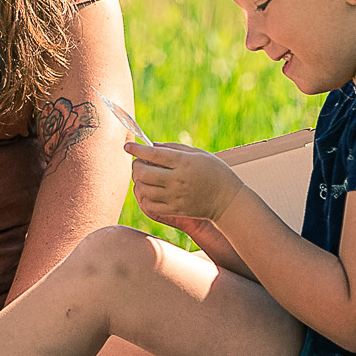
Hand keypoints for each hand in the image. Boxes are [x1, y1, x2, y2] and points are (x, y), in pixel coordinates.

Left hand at [125, 140, 250, 232]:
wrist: (228, 200)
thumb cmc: (214, 171)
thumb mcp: (198, 153)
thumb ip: (174, 147)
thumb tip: (151, 146)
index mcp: (184, 162)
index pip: (153, 154)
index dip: (136, 149)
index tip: (128, 146)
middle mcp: (177, 180)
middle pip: (144, 172)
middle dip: (136, 165)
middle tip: (139, 162)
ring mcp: (175, 197)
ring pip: (144, 189)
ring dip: (139, 181)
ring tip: (144, 176)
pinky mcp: (174, 210)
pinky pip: (149, 205)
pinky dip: (144, 197)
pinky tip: (149, 190)